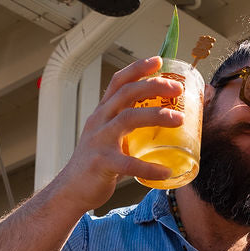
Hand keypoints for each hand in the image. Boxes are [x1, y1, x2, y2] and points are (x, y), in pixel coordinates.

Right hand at [58, 56, 186, 213]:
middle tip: (177, 90)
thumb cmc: (95, 164)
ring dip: (156, 116)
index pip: (118, 82)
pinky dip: (149, 168)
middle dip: (153, 86)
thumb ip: (128, 129)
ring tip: (179, 121)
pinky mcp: (101, 164)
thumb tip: (162, 124)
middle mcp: (99, 122)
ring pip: (128, 119)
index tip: (158, 60)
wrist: (71, 190)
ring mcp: (99, 141)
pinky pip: (129, 164)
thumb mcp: (108, 137)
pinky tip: (165, 172)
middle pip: (126, 93)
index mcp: (102, 113)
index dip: (138, 68)